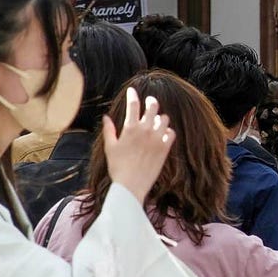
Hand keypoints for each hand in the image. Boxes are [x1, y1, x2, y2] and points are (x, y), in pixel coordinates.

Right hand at [103, 88, 175, 203]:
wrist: (131, 185)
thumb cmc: (117, 167)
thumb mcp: (110, 147)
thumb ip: (109, 130)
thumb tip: (106, 117)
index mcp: (130, 128)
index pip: (133, 105)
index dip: (132, 95)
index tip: (132, 91)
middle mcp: (145, 130)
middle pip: (153, 107)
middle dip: (151, 101)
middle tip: (150, 101)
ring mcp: (157, 138)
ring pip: (165, 119)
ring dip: (160, 118)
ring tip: (156, 121)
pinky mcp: (165, 148)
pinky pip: (171, 133)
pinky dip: (168, 131)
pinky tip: (163, 134)